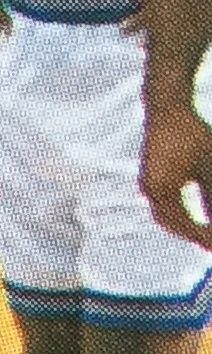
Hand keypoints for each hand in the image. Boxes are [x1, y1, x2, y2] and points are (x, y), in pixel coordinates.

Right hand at [142, 105, 211, 249]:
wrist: (167, 108)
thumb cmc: (192, 133)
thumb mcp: (210, 165)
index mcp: (163, 189)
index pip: (186, 224)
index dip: (204, 236)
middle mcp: (151, 190)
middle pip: (171, 223)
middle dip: (192, 235)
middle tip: (211, 245)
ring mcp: (148, 183)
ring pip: (165, 215)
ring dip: (184, 226)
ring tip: (203, 233)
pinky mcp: (151, 176)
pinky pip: (163, 203)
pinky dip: (179, 213)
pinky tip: (193, 213)